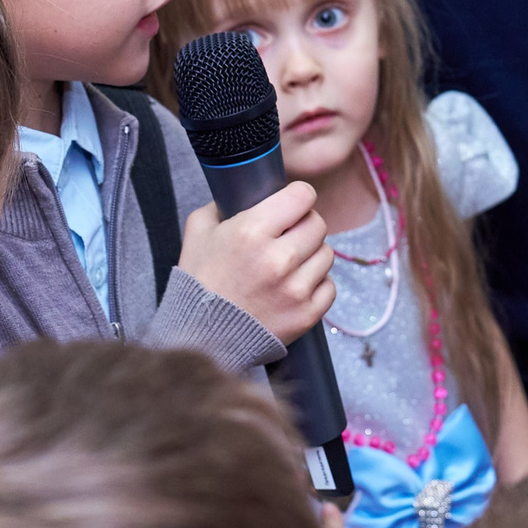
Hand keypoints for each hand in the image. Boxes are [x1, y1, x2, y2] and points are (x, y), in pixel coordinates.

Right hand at [177, 186, 333, 342]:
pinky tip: (294, 286)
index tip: (293, 204)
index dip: (298, 197)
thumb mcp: (198, 231)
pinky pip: (329, 286)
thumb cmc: (199, 282)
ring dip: (311, 255)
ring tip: (289, 264)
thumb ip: (220, 204)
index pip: (302, 196)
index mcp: (252, 231)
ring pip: (327, 254)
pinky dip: (316, 285)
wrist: (201, 337)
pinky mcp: (306, 314)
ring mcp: (295, 289)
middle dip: (304, 225)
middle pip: (318, 224)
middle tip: (289, 235)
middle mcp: (278, 259)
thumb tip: (243, 190)